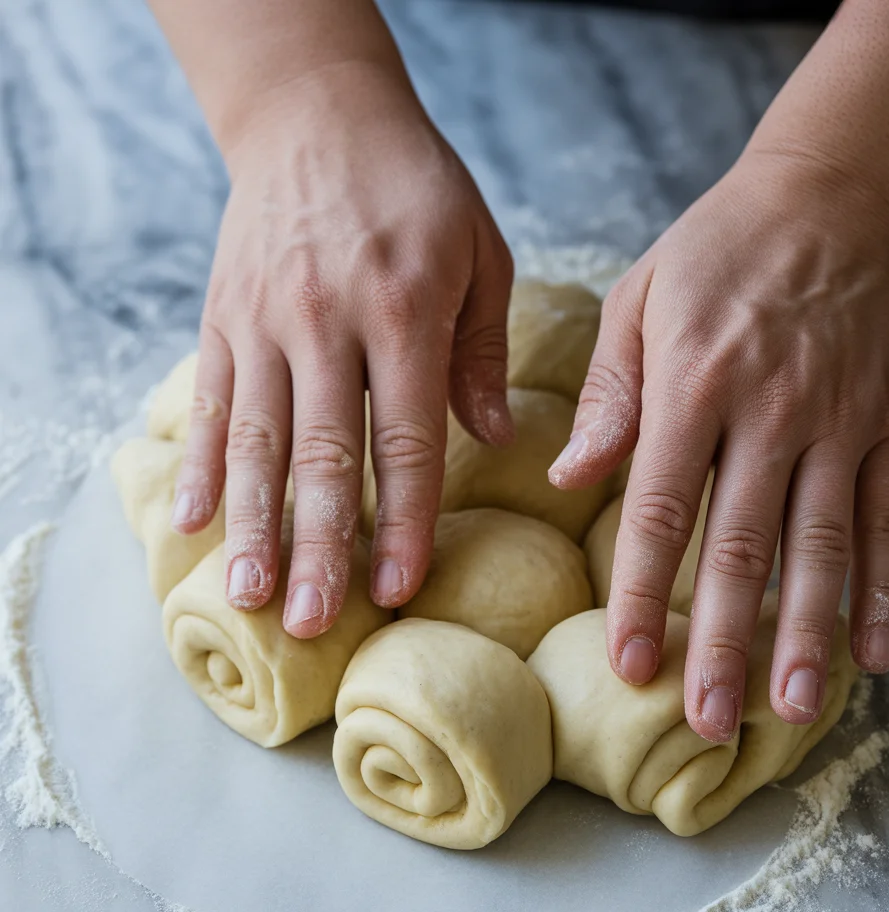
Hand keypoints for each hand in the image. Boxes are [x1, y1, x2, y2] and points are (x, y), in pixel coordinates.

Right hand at [169, 62, 513, 636]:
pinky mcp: (222, 319)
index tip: (400, 589)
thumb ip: (482, 353)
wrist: (317, 113)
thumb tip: (499, 441)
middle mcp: (325, 323)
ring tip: (249, 597)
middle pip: (323, 457)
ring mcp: (264, 322)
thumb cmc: (415, 186)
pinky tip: (192, 524)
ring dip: (254, 527)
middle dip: (320, 548)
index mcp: (403, 311)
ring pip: (256, 442)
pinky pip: (209, 404)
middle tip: (316, 623)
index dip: (405, 522)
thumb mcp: (478, 253)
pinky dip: (200, 467)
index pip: (405, 440)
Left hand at [552, 148, 888, 741]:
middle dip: (724, 641)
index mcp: (694, 385)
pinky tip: (877, 651)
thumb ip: (609, 393)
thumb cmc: (722, 245)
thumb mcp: (642, 298)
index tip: (629, 665)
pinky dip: (887, 586)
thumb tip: (569, 477)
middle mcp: (770, 412)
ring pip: (825, 545)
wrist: (839, 184)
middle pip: (744, 547)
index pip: (660, 513)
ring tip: (792, 709)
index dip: (644, 596)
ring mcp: (842, 420)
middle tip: (708, 719)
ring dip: (808, 633)